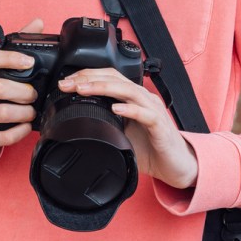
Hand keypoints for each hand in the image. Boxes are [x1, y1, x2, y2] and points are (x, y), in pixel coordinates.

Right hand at [0, 19, 43, 154]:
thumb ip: (13, 46)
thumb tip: (37, 23)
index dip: (9, 58)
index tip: (29, 61)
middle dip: (23, 91)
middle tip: (33, 93)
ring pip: (2, 113)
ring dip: (25, 112)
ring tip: (32, 110)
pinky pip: (3, 137)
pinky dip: (20, 131)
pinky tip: (26, 125)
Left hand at [57, 68, 198, 190]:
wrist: (175, 165)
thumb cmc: (150, 148)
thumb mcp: (119, 133)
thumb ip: (103, 123)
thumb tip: (74, 123)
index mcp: (133, 98)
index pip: (109, 77)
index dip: (86, 76)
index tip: (65, 83)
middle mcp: (143, 99)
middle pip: (115, 78)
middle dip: (89, 78)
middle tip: (68, 84)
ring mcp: (153, 110)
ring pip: (128, 91)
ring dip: (104, 88)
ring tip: (84, 89)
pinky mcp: (160, 125)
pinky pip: (146, 113)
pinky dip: (130, 109)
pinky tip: (116, 109)